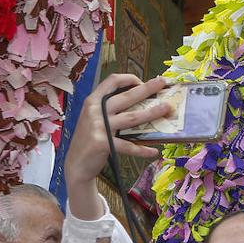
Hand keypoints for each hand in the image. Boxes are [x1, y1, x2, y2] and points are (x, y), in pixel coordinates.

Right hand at [64, 74, 172, 220]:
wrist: (76, 164)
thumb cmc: (89, 139)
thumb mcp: (93, 118)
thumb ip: (108, 109)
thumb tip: (136, 102)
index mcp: (93, 101)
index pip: (111, 81)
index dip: (128, 78)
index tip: (142, 81)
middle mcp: (95, 111)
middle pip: (126, 97)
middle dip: (147, 88)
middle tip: (162, 82)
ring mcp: (99, 127)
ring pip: (132, 118)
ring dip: (152, 113)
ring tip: (167, 109)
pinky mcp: (104, 144)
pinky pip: (128, 146)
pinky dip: (142, 149)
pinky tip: (154, 151)